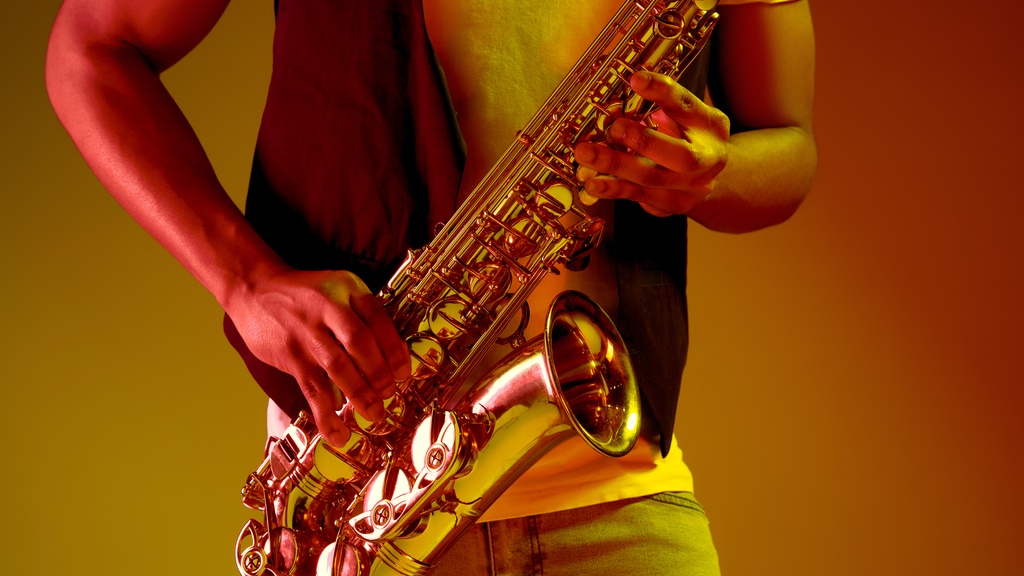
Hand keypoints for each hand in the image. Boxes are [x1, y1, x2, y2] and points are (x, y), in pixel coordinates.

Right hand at [224, 267, 409, 445]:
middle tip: (389, 394)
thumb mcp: (338, 289)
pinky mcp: (291, 355)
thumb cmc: (305, 294)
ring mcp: (307, 333)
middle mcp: (327, 309)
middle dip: (379, 373)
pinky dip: (326, 414)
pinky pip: (312, 389)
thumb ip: (362, 315)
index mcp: (346, 289)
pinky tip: (337, 433)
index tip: (404, 372)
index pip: (377, 318)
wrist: (255, 289)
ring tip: (374, 414)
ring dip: (360, 395)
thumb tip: (393, 356)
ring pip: (337, 367)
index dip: (394, 347)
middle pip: (359, 343)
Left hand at [573, 71, 729, 216]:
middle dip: (644, 141)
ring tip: (586, 154)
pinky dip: (613, 189)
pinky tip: (592, 182)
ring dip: (616, 165)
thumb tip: (619, 97)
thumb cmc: (690, 139)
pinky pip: (639, 196)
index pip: (686, 106)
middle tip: (614, 129)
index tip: (636, 79)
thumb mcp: (684, 116)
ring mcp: (691, 188)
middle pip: (680, 156)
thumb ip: (658, 107)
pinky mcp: (671, 205)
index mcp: (711, 127)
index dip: (662, 91)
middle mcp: (707, 160)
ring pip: (652, 179)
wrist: (708, 179)